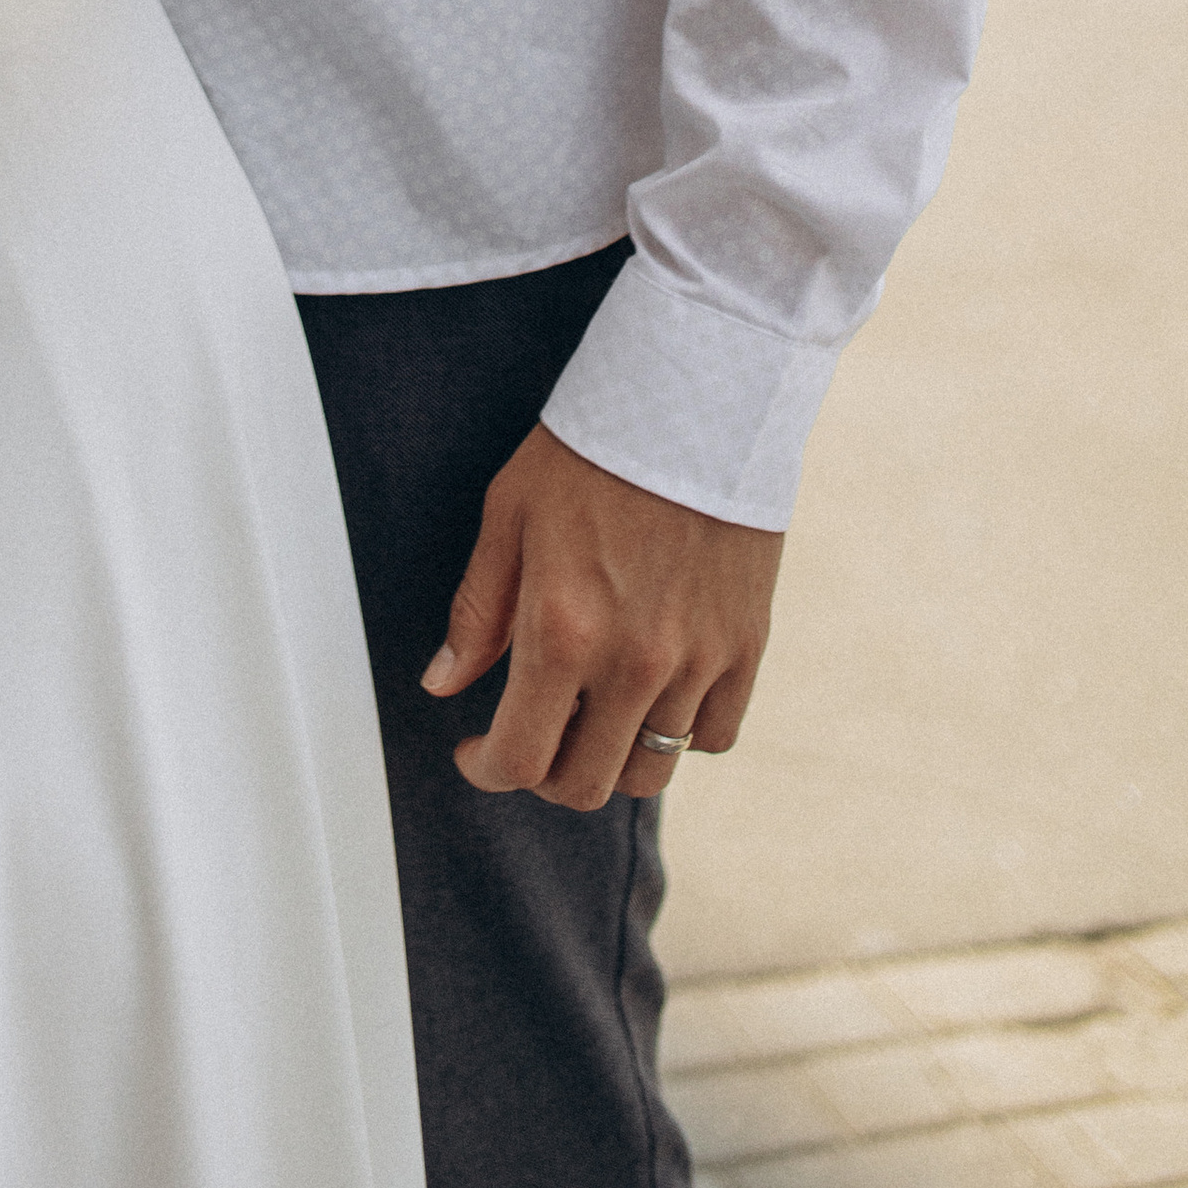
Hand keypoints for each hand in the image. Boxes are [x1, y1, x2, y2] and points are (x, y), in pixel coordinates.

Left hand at [422, 424, 783, 810]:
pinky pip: (713, 737)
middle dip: (542, 773)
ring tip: (588, 714)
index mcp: (563, 630)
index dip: (487, 769)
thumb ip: (477, 611)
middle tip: (529, 733)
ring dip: (609, 757)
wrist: (691, 402)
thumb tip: (441, 684)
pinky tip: (652, 692)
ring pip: (650, 772)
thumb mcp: (509, 516)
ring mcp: (698, 662)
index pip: (521, 758)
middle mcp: (633, 663)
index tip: (476, 751)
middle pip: (585, 785)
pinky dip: (680, 732)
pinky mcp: (746, 648)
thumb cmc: (587, 451)